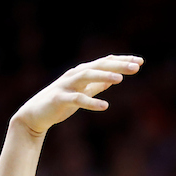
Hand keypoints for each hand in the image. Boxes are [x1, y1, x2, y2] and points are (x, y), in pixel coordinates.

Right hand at [12, 54, 143, 135]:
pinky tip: (105, 106)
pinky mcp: (59, 99)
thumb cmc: (61, 103)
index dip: (122, 60)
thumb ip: (97, 85)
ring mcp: (66, 85)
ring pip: (86, 76)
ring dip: (103, 76)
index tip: (140, 61)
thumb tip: (114, 77)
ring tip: (120, 79)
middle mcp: (75, 75)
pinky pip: (77, 99)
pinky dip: (90, 102)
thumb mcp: (83, 92)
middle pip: (98, 66)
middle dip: (118, 65)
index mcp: (82, 72)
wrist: (35, 115)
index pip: (105, 62)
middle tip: (136, 66)